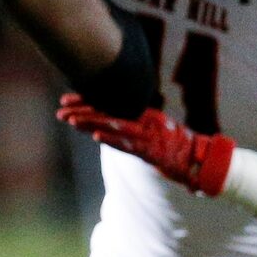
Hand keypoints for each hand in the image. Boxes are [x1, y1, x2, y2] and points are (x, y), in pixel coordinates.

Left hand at [57, 95, 234, 195]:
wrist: (196, 158)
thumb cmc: (171, 143)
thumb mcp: (151, 127)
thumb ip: (131, 120)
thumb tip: (106, 118)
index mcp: (141, 111)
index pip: (109, 102)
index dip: (86, 100)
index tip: (65, 98)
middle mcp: (142, 119)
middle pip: (107, 111)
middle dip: (81, 110)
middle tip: (60, 108)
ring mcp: (146, 134)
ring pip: (114, 125)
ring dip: (91, 123)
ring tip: (70, 120)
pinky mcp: (149, 151)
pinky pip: (128, 144)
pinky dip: (112, 139)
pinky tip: (96, 136)